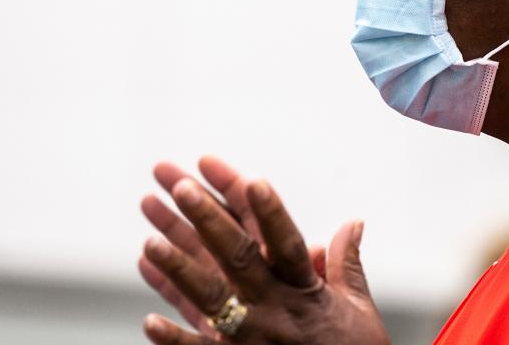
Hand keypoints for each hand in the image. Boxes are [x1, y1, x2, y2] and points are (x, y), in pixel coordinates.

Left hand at [138, 156, 389, 343]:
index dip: (271, 213)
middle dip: (209, 220)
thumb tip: (353, 222)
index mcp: (307, 292)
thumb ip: (347, 262)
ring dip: (179, 268)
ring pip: (210, 300)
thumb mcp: (358, 307)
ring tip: (150, 240)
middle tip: (182, 187)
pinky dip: (175, 339)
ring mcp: (253, 341)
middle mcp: (276, 312)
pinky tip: (149, 321)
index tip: (254, 180)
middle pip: (239, 260)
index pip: (287, 244)